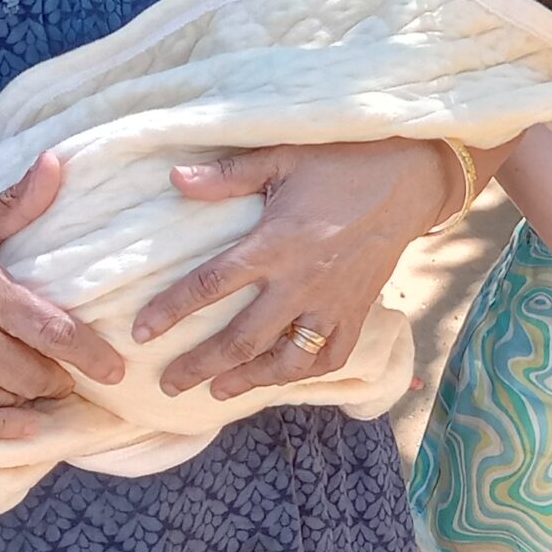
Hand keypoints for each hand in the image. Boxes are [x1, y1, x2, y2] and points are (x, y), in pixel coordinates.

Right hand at [0, 152, 125, 440]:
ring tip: (47, 398)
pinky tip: (25, 431)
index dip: (91, 354)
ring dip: (31, 402)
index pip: (52, 329)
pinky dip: (0, 430)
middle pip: (33, 373)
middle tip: (71, 380)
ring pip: (4, 398)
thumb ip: (15, 205)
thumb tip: (55, 162)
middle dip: (60, 381)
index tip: (117, 369)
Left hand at [132, 139, 455, 400]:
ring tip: (218, 392)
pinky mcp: (358, 312)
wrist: (409, 178)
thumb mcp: (282, 158)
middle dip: (200, 366)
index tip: (142, 334)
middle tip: (168, 385)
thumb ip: (229, 176)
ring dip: (248, 381)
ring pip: (286, 360)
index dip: (172, 311)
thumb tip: (174, 178)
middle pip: (242, 338)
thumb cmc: (342, 162)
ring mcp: (332, 303)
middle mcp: (301, 282)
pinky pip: (331, 357)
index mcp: (275, 243)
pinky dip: (305, 375)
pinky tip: (280, 378)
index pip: (211, 284)